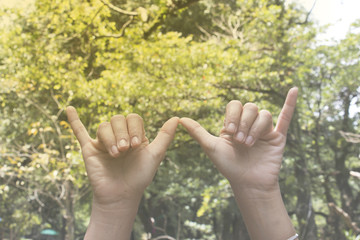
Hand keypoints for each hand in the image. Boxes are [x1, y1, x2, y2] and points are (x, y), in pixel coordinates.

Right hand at [66, 107, 178, 208]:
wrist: (121, 195)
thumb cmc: (139, 176)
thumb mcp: (155, 155)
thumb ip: (165, 136)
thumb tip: (177, 118)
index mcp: (134, 135)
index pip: (133, 119)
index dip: (135, 129)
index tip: (137, 145)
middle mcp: (119, 136)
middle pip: (117, 119)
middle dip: (122, 133)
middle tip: (125, 150)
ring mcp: (103, 141)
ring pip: (103, 126)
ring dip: (110, 138)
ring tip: (116, 154)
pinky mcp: (89, 149)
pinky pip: (80, 132)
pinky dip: (74, 121)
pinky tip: (69, 109)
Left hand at [180, 88, 298, 239]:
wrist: (247, 183)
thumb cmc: (228, 166)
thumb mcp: (211, 147)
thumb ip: (198, 132)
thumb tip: (179, 118)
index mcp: (234, 123)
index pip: (235, 106)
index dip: (233, 115)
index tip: (229, 132)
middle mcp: (249, 123)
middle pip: (251, 108)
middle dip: (244, 123)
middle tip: (240, 142)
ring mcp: (264, 129)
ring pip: (264, 115)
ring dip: (256, 128)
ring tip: (249, 144)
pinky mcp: (278, 137)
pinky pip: (286, 117)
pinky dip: (290, 104)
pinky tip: (295, 90)